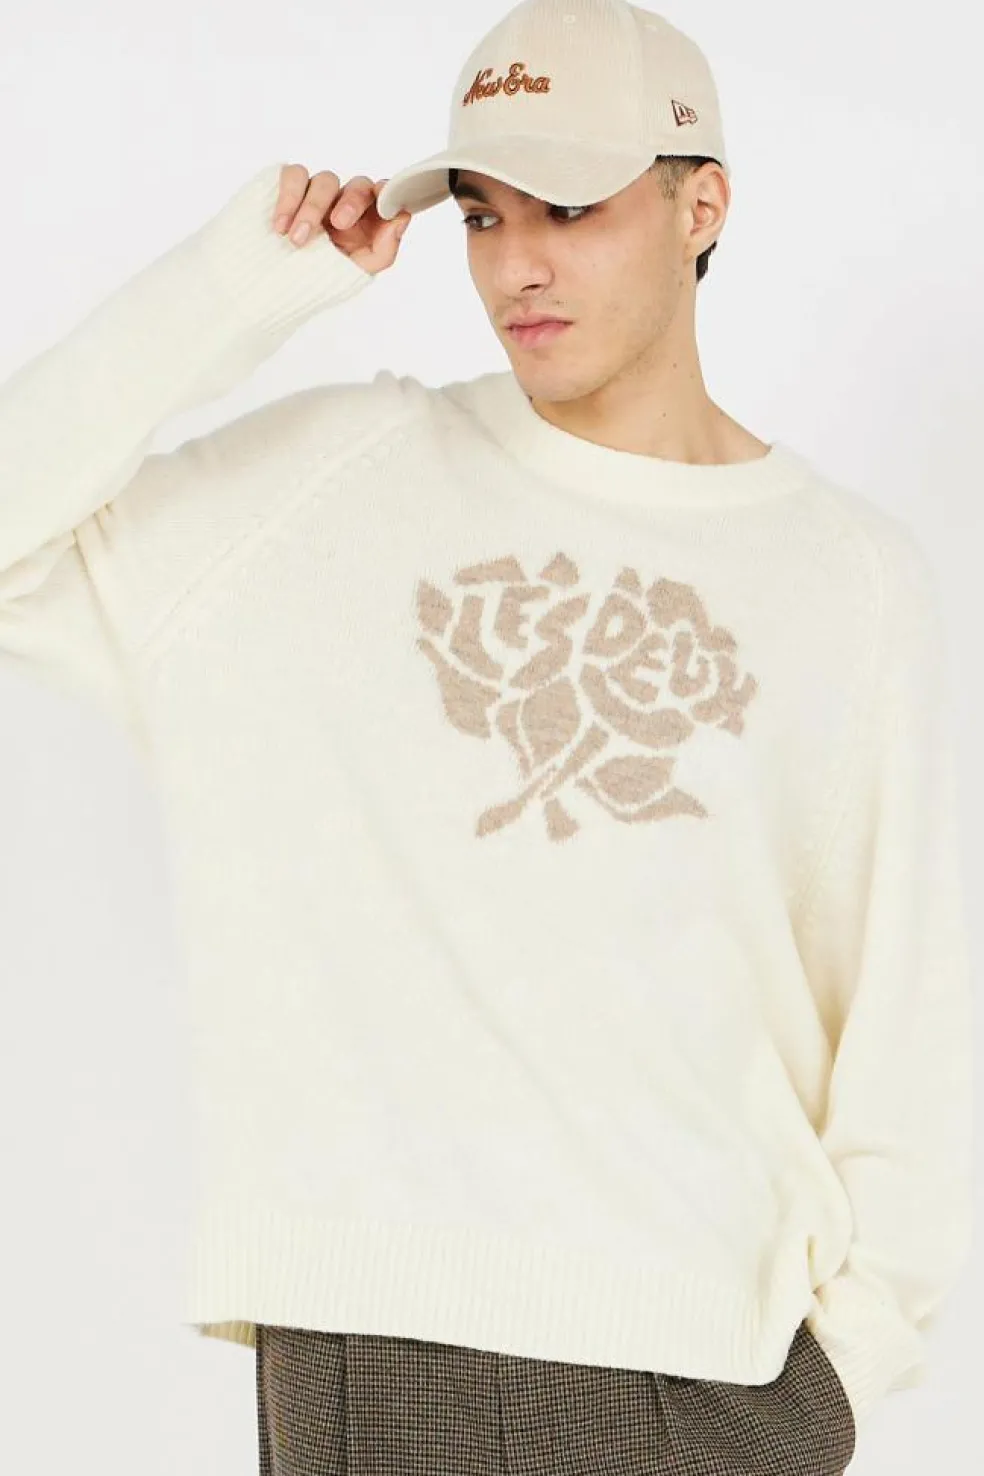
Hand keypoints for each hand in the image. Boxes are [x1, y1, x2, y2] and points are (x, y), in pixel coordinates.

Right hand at [272, 164, 410, 275]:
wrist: (283, 287)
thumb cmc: (324, 278)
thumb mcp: (358, 272)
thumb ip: (385, 250)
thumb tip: (401, 219)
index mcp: (368, 220)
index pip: (384, 194)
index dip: (386, 190)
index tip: (382, 197)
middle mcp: (346, 202)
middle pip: (358, 185)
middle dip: (351, 202)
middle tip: (338, 224)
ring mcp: (319, 193)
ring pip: (325, 180)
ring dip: (312, 208)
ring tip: (296, 240)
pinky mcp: (292, 187)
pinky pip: (293, 176)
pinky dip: (287, 198)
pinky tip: (280, 226)